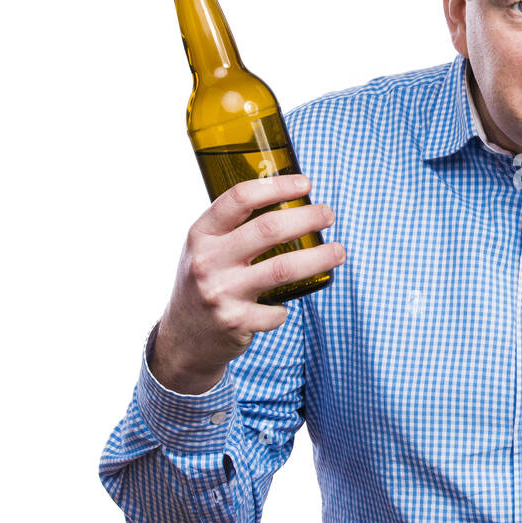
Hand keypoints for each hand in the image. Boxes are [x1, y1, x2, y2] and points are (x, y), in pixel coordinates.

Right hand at [150, 174, 342, 393]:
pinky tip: (284, 305)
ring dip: (320, 257)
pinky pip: (278, 311)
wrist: (183, 338)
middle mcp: (208, 261)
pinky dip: (287, 308)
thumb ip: (233, 228)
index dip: (277, 186)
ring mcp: (222, 292)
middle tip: (329, 215)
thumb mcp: (205, 249)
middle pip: (269, 228)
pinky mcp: (236, 322)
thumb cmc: (205, 283)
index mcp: (201, 235)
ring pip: (284, 268)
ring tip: (339, 251)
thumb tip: (288, 199)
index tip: (305, 184)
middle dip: (308, 217)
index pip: (240, 198)